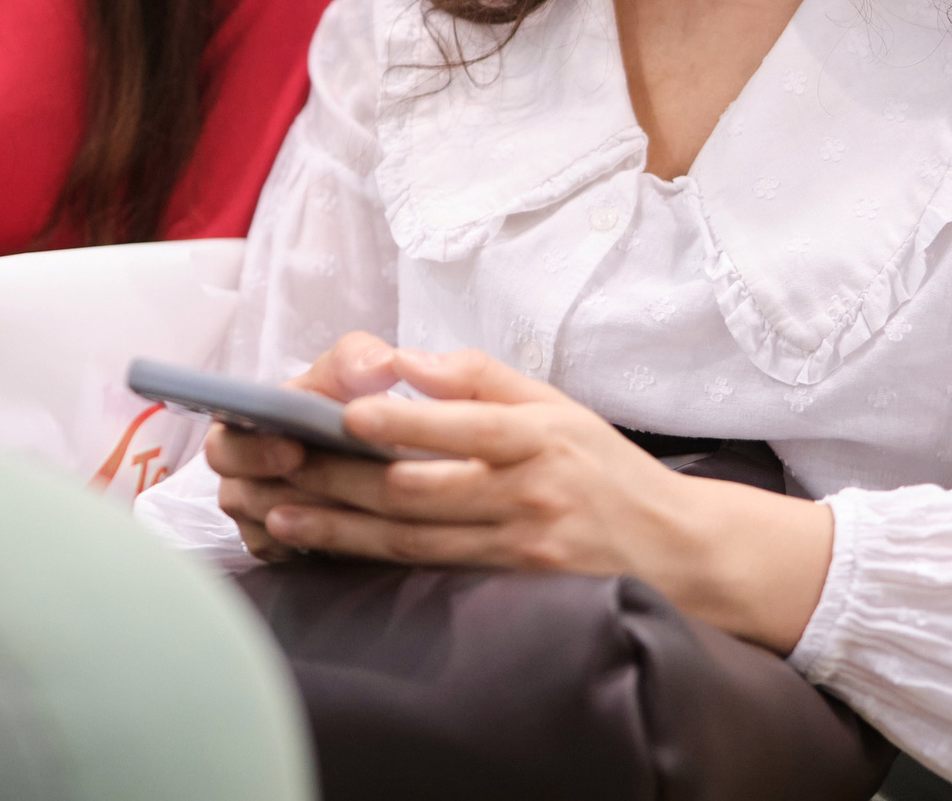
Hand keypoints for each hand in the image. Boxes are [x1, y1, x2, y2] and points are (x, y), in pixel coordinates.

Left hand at [213, 334, 835, 650]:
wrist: (675, 550)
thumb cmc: (602, 466)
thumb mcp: (554, 404)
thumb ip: (478, 378)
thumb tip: (402, 360)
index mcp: (537, 435)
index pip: (462, 424)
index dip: (401, 419)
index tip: (344, 411)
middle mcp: (528, 492)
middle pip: (420, 487)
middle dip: (340, 476)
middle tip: (276, 461)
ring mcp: (518, 549)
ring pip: (413, 539)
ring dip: (340, 527)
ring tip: (280, 513)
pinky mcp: (510, 590)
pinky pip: (430, 574)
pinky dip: (373, 562)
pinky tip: (327, 551)